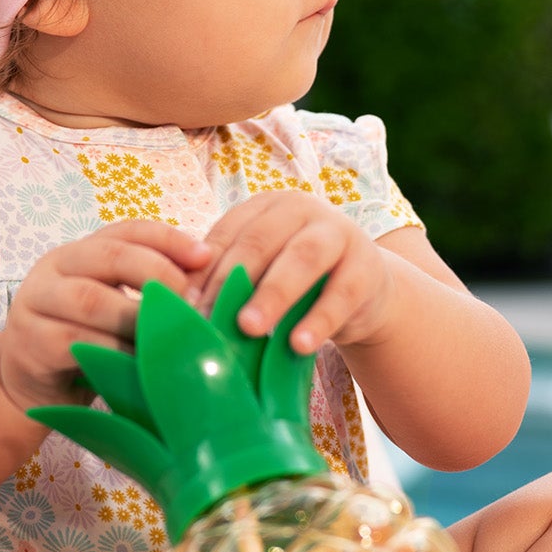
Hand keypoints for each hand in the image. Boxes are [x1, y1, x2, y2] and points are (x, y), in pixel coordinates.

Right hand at [0, 221, 211, 411]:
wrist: (27, 387)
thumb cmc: (85, 343)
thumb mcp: (114, 310)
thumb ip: (146, 291)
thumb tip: (207, 281)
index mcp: (79, 252)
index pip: (128, 231)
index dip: (170, 239)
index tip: (206, 256)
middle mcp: (54, 268)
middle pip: (111, 256)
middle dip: (158, 274)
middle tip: (192, 302)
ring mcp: (36, 303)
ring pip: (94, 300)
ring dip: (139, 318)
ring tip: (172, 334)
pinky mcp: (31, 342)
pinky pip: (78, 342)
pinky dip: (115, 352)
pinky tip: (142, 364)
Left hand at [192, 194, 395, 353]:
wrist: (365, 292)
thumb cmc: (298, 283)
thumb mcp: (263, 273)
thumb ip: (230, 279)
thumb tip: (183, 308)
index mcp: (267, 206)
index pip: (228, 233)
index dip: (204, 270)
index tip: (183, 307)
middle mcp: (303, 209)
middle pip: (261, 242)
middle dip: (232, 281)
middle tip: (209, 317)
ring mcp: (338, 233)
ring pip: (302, 259)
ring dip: (273, 295)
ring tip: (248, 328)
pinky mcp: (367, 266)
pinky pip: (341, 294)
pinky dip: (318, 321)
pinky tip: (299, 345)